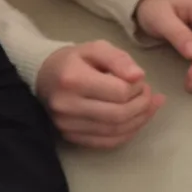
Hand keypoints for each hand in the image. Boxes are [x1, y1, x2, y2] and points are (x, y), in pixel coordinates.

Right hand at [35, 41, 163, 150]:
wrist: (43, 76)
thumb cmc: (74, 60)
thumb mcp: (96, 48)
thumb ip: (119, 59)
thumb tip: (139, 76)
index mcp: (74, 79)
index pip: (119, 92)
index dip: (138, 88)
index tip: (141, 81)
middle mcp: (67, 105)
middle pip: (119, 115)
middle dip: (142, 106)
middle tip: (148, 95)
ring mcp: (67, 125)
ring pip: (115, 132)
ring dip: (139, 121)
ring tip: (148, 107)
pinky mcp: (69, 137)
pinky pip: (106, 143)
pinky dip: (126, 134)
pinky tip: (136, 122)